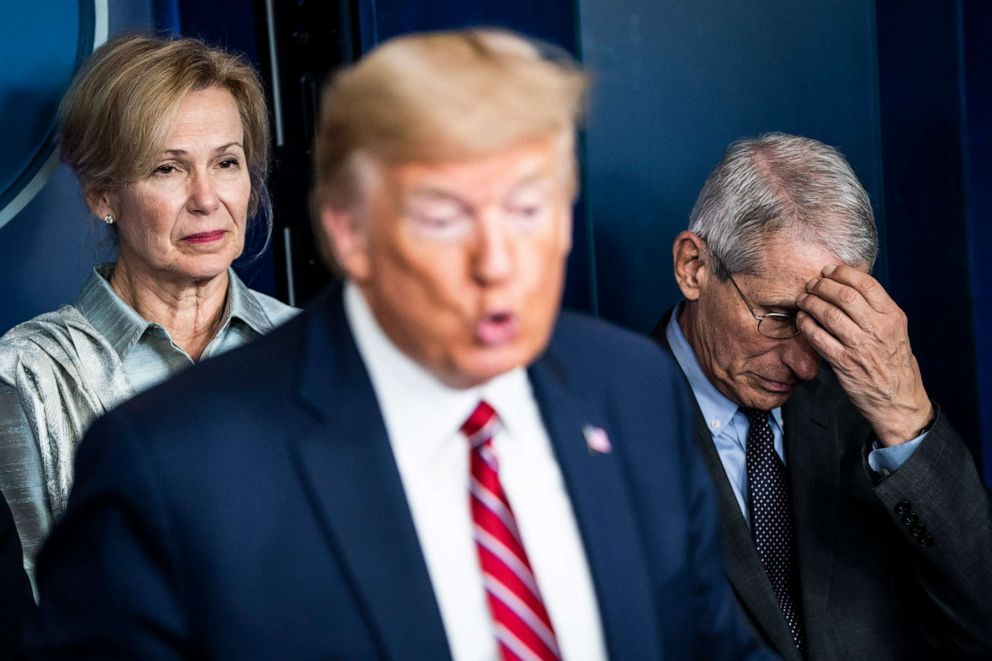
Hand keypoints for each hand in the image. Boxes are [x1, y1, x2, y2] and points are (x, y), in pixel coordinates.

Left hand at [796, 264, 932, 445]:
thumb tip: (849, 286)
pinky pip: (818, 338)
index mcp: (892, 317)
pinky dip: (806, 325)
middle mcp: (878, 328)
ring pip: (829, 314)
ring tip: (803, 299)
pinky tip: (801, 319)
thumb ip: (876, 310)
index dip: (842, 273)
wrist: (898, 399)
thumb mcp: (895, 331)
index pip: (866, 284)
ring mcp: (860, 345)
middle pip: (844, 295)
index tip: (828, 271)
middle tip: (811, 284)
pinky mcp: (843, 362)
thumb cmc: (894, 362)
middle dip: (822, 286)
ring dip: (810, 303)